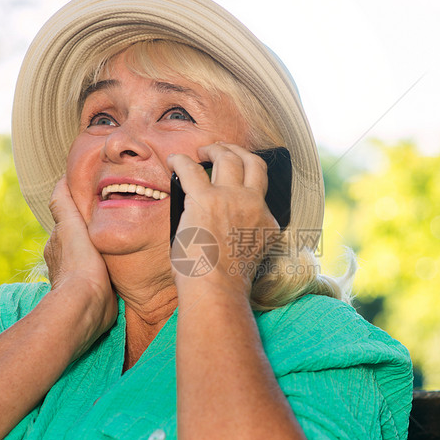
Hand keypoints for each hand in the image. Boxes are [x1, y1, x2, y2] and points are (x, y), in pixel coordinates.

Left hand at [44, 177, 117, 341]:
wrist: (87, 302)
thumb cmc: (78, 262)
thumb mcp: (69, 225)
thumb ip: (64, 203)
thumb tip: (61, 179)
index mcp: (57, 245)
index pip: (66, 226)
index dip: (78, 217)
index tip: (93, 210)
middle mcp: (64, 262)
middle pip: (79, 242)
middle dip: (91, 235)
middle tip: (111, 224)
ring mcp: (79, 280)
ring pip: (91, 259)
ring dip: (101, 252)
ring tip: (120, 243)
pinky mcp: (96, 294)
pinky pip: (103, 277)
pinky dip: (109, 269)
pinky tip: (123, 265)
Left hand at [167, 143, 278, 294]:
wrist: (216, 290)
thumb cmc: (222, 285)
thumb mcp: (244, 258)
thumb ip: (237, 238)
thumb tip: (210, 228)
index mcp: (266, 223)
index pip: (260, 195)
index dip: (247, 187)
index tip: (234, 186)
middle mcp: (254, 205)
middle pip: (253, 164)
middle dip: (239, 152)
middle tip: (223, 151)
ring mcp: (232, 198)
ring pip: (229, 157)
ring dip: (215, 149)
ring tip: (203, 151)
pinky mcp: (205, 198)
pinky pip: (191, 168)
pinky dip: (180, 161)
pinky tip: (173, 161)